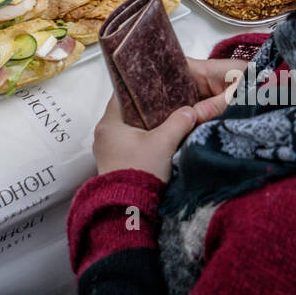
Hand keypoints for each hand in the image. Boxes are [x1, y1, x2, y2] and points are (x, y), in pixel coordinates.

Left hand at [91, 58, 244, 180]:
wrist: (128, 211)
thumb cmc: (140, 174)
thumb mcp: (163, 144)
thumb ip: (179, 123)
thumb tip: (191, 110)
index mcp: (109, 123)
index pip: (122, 94)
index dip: (140, 87)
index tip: (156, 83)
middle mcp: (104, 135)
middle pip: (127, 111)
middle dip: (147, 107)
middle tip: (167, 100)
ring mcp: (108, 151)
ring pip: (129, 129)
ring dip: (146, 126)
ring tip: (166, 119)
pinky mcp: (115, 165)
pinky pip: (129, 144)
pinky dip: (143, 141)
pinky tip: (159, 141)